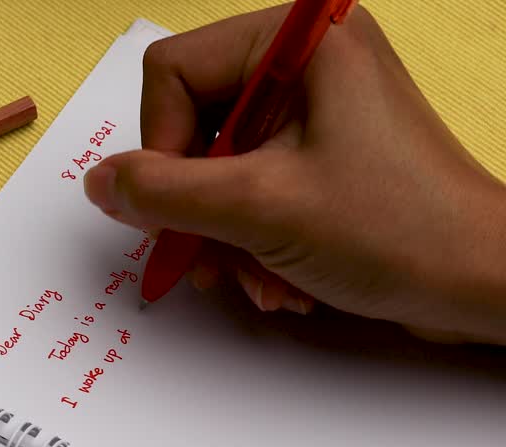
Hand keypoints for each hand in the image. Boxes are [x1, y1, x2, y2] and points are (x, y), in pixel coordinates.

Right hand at [82, 4, 505, 343]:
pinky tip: (279, 279)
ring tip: (256, 278)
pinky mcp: (323, 154)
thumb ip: (163, 192)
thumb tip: (100, 183)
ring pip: (214, 166)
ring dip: (222, 235)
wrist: (483, 284)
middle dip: (195, 205)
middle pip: (190, 124)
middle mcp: (306, 63)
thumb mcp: (258, 208)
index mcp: (301, 41)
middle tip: (207, 257)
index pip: (172, 73)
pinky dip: (250, 240)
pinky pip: (249, 187)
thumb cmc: (400, 229)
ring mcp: (316, 109)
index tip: (177, 208)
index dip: (160, 147)